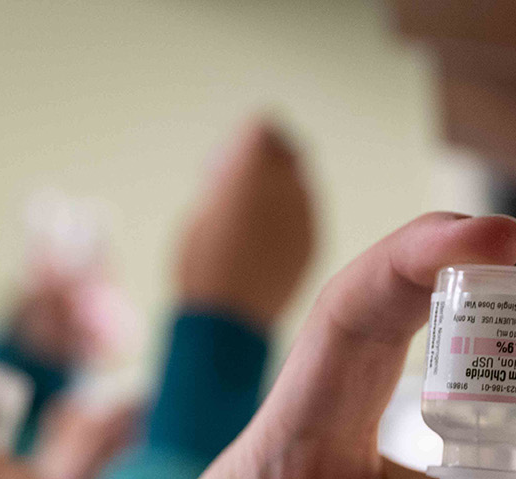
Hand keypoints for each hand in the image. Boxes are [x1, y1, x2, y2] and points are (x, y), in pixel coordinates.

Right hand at [176, 118, 315, 331]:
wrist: (228, 316)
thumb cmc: (202, 261)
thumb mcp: (201, 208)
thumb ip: (226, 179)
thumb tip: (239, 170)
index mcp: (255, 166)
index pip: (261, 127)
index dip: (237, 145)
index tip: (218, 169)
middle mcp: (288, 181)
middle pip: (285, 149)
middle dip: (263, 162)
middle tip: (236, 188)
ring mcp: (306, 211)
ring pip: (298, 181)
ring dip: (276, 190)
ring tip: (246, 221)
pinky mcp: (314, 238)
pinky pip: (303, 213)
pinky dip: (285, 218)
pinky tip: (261, 244)